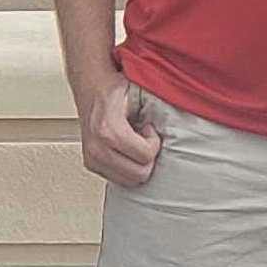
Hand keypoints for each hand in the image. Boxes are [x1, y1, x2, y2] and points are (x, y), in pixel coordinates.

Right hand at [76, 72, 161, 187]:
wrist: (89, 86)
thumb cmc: (112, 89)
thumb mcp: (136, 93)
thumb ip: (155, 109)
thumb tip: (177, 121)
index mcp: (108, 131)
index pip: (145, 156)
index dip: (154, 143)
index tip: (148, 128)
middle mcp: (96, 148)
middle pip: (138, 174)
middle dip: (147, 158)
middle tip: (143, 139)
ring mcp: (91, 158)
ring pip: (129, 181)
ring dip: (137, 164)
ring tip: (133, 144)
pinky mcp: (90, 164)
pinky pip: (118, 179)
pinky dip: (127, 168)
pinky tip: (125, 150)